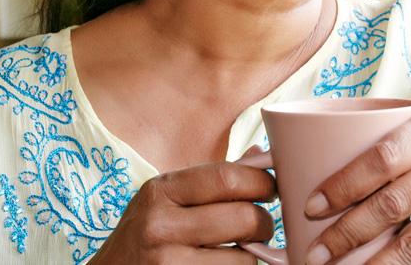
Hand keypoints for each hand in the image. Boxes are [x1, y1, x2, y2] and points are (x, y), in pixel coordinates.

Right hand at [91, 145, 277, 264]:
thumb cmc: (141, 239)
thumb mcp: (163, 201)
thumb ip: (209, 182)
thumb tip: (261, 156)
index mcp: (160, 191)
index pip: (227, 177)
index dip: (261, 182)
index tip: (270, 188)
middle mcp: (160, 225)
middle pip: (243, 217)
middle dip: (264, 223)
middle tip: (261, 226)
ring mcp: (168, 262)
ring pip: (244, 258)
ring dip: (250, 256)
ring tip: (236, 252)